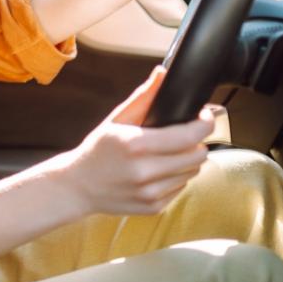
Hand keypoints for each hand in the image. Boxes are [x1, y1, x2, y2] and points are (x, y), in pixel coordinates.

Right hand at [63, 66, 213, 215]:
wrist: (78, 186)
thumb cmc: (97, 149)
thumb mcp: (116, 119)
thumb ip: (143, 97)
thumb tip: (162, 74)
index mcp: (135, 144)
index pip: (188, 136)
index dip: (204, 123)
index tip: (204, 116)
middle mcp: (144, 171)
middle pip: (197, 156)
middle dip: (197, 142)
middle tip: (185, 135)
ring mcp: (150, 192)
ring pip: (192, 173)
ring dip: (187, 161)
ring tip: (168, 153)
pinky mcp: (153, 207)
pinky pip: (181, 188)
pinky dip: (175, 177)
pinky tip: (158, 171)